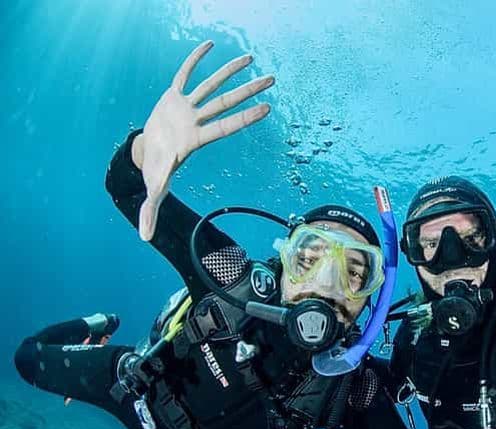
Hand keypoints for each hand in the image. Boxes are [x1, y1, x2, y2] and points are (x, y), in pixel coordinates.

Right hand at [132, 40, 273, 240]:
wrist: (147, 151)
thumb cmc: (157, 169)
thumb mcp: (154, 188)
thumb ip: (150, 211)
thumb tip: (145, 238)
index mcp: (197, 138)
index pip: (226, 125)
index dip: (245, 117)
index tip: (268, 109)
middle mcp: (197, 120)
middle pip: (226, 101)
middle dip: (248, 91)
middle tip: (273, 80)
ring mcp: (187, 107)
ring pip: (211, 85)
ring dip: (230, 71)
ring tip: (252, 58)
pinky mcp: (173, 96)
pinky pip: (185, 73)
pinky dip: (195, 60)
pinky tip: (209, 45)